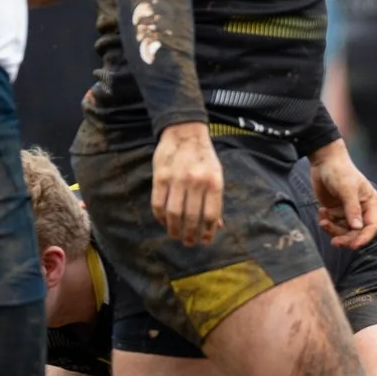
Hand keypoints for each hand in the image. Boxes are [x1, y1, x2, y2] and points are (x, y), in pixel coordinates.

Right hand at [151, 122, 222, 245]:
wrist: (185, 133)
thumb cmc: (204, 157)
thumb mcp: (216, 175)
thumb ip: (215, 200)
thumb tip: (218, 226)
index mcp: (214, 182)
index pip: (211, 214)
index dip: (208, 231)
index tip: (205, 241)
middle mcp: (196, 182)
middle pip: (192, 217)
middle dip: (191, 234)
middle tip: (189, 242)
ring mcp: (177, 179)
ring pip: (174, 213)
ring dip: (174, 229)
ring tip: (176, 235)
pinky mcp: (160, 177)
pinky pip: (158, 203)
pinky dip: (160, 217)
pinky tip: (164, 222)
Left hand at [306, 141, 376, 249]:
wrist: (323, 162)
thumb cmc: (339, 171)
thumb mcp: (347, 188)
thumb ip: (352, 209)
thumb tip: (357, 228)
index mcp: (370, 203)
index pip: (372, 226)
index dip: (364, 238)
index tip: (353, 246)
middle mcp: (362, 210)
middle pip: (357, 233)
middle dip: (346, 238)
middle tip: (334, 242)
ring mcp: (348, 212)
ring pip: (344, 231)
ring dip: (333, 229)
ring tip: (323, 218)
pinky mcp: (336, 212)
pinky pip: (333, 225)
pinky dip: (326, 223)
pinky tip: (321, 212)